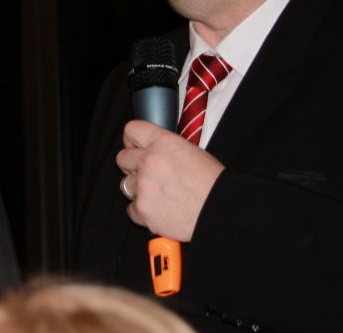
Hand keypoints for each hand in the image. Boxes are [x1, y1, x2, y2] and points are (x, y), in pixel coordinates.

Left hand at [115, 120, 224, 241]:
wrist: (220, 212)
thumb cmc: (213, 184)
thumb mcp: (192, 152)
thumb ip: (166, 148)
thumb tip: (154, 151)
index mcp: (163, 143)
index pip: (132, 130)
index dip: (132, 140)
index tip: (134, 147)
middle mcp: (149, 161)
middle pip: (122, 158)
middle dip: (132, 166)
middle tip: (147, 174)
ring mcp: (144, 186)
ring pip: (126, 185)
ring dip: (139, 190)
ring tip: (159, 195)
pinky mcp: (143, 210)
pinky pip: (132, 209)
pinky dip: (143, 212)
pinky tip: (159, 210)